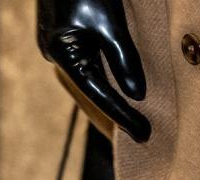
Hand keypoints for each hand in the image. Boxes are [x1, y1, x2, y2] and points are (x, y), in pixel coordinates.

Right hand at [37, 0, 150, 141]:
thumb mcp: (110, 23)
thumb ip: (123, 60)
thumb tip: (136, 96)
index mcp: (62, 52)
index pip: (98, 93)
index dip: (123, 115)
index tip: (145, 135)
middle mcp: (54, 52)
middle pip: (92, 88)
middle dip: (117, 109)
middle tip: (145, 133)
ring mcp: (57, 43)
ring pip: (90, 75)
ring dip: (112, 93)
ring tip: (137, 117)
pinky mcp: (64, 35)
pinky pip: (88, 62)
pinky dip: (106, 74)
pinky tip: (122, 89)